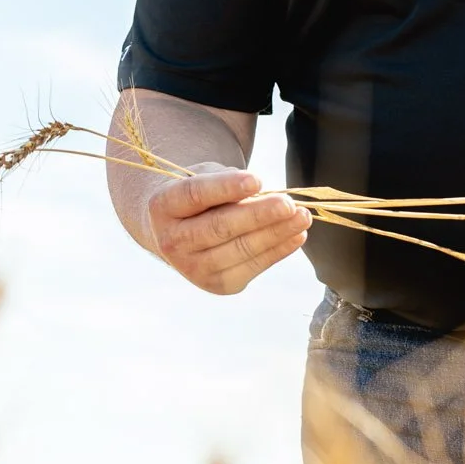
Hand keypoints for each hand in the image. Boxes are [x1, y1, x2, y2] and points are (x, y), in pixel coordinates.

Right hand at [144, 166, 314, 294]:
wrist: (181, 233)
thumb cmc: (199, 197)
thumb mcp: (204, 178)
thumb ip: (226, 182)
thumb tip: (263, 193)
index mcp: (162, 206)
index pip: (195, 195)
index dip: (226, 187)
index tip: (258, 179)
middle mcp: (171, 242)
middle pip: (219, 227)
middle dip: (258, 215)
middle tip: (288, 203)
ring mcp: (193, 268)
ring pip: (240, 249)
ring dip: (276, 233)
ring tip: (302, 217)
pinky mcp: (217, 285)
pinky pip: (253, 267)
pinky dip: (278, 251)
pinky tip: (297, 236)